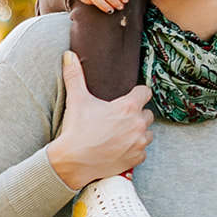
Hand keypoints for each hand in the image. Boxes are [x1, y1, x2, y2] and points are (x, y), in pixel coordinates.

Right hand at [47, 51, 153, 188]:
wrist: (72, 161)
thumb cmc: (76, 130)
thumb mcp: (77, 100)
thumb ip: (75, 76)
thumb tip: (69, 55)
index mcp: (128, 107)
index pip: (145, 92)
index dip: (138, 94)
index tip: (130, 98)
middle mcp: (138, 123)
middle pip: (147, 113)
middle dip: (136, 115)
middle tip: (119, 119)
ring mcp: (139, 142)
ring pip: (147, 132)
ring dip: (138, 132)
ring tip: (120, 134)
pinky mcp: (137, 158)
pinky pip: (143, 151)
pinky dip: (134, 150)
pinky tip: (120, 148)